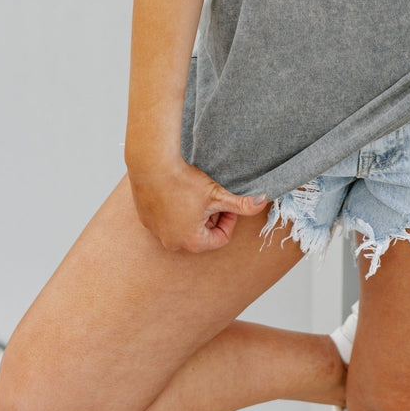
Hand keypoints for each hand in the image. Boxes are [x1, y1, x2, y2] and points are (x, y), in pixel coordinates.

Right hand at [128, 159, 267, 253]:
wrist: (153, 167)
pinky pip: (166, 221)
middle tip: (210, 197)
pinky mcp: (147, 221)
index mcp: (192, 241)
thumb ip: (241, 204)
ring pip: (184, 228)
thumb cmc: (184, 182)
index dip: (229, 219)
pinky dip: (175, 210)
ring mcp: (157, 233)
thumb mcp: (217, 194)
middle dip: (211, 217)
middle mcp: (173, 243)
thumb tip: (262, 203)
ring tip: (194, 194)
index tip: (226, 202)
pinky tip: (177, 193)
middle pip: (202, 234)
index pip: (221, 238)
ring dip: (193, 214)